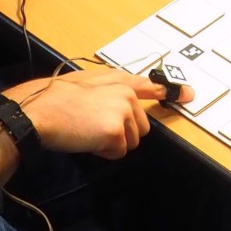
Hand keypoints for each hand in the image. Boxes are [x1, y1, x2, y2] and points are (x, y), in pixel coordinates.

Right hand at [6, 66, 193, 159]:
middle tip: (93, 125)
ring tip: (88, 129)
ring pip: (132, 140)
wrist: (40, 111)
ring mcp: (123, 110)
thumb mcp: (86, 83)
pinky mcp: (117, 130)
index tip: (190, 94)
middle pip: (140, 125)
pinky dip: (105, 151)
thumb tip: (127, 98)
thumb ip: (111, 87)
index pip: (149, 85)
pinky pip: (120, 152)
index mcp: (117, 79)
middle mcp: (126, 93)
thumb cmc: (55, 99)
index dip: (172, 91)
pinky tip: (87, 139)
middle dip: (121, 131)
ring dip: (113, 142)